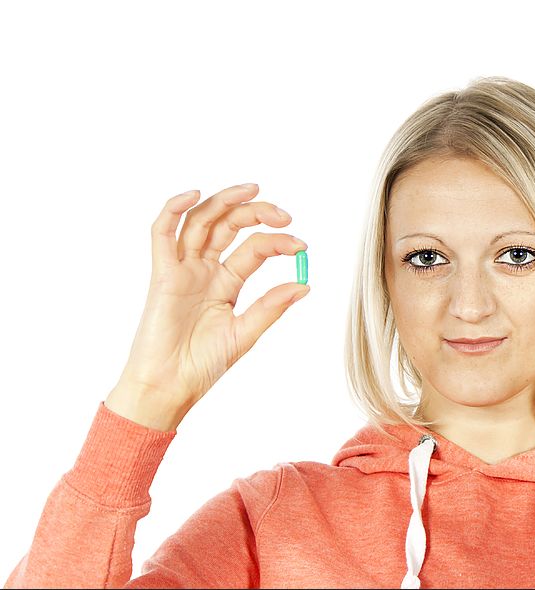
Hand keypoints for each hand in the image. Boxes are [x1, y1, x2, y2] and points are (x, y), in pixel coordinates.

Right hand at [115, 183, 309, 418]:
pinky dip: (173, 210)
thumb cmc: (203, 365)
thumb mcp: (245, 334)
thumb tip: (304, 284)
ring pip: (201, 221)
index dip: (278, 243)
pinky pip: (162, 234)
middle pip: (229, 226)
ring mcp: (182, 269)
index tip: (301, 245)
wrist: (170, 386)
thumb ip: (271, 307)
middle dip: (256, 213)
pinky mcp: (161, 274)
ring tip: (251, 190)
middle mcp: (205, 270)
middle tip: (283, 214)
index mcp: (227, 283)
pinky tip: (193, 194)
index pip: (254, 249)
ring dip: (224, 201)